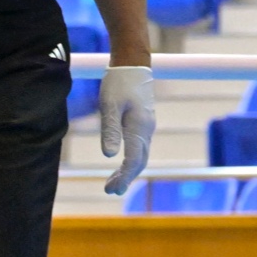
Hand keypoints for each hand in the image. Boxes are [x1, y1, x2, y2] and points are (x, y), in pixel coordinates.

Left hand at [99, 65, 154, 195]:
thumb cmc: (118, 83)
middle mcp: (146, 130)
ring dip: (128, 171)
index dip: (123, 176)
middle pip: (140, 161)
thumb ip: (110, 130)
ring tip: (113, 183)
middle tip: (111, 191)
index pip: (134, 159)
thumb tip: (109, 156)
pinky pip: (139, 147)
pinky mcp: (143, 123)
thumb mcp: (109, 105)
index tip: (111, 189)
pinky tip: (121, 163)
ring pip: (141, 155)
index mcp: (139, 127)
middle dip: (126, 178)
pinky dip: (131, 160)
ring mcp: (146, 127)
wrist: (133, 64)